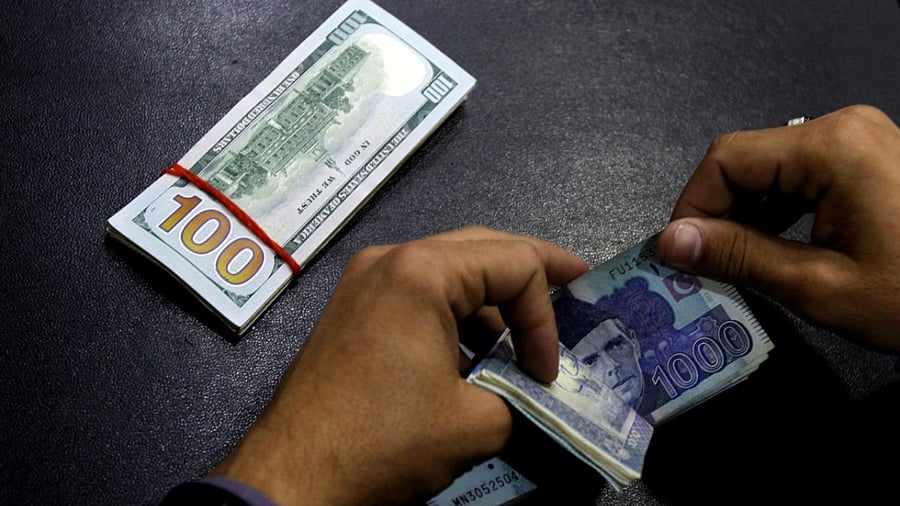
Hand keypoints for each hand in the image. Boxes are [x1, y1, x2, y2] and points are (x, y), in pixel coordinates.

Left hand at [209, 226, 587, 504]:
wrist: (293, 477)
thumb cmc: (383, 441)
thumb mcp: (476, 422)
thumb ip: (523, 396)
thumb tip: (534, 393)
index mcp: (422, 271)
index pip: (516, 264)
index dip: (546, 316)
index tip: (547, 372)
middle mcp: (391, 259)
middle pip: (483, 248)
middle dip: (532, 272)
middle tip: (575, 285)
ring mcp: (365, 281)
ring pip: (450, 270)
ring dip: (492, 301)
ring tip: (524, 338)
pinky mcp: (353, 309)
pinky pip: (419, 295)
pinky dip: (455, 316)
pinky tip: (473, 353)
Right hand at [657, 105, 899, 350]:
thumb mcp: (818, 286)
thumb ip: (738, 257)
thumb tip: (671, 242)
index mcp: (831, 147)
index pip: (726, 159)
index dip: (691, 207)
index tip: (678, 255)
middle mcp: (843, 128)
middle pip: (747, 160)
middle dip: (718, 214)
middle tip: (704, 266)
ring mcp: (859, 140)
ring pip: (771, 169)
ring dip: (746, 215)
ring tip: (736, 264)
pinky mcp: (867, 157)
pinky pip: (801, 176)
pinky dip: (777, 211)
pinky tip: (772, 248)